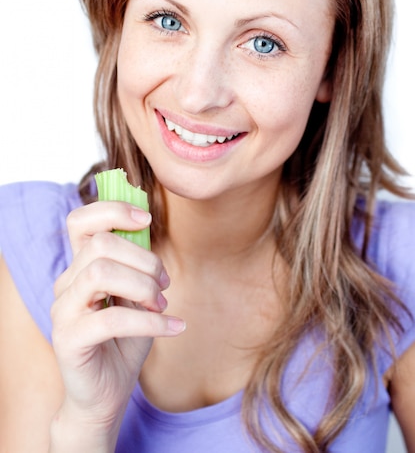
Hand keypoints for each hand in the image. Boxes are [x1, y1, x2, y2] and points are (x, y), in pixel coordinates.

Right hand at [51, 201, 184, 436]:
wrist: (108, 393)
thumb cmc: (124, 340)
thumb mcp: (137, 295)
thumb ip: (137, 265)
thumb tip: (147, 228)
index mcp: (81, 267)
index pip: (80, 221)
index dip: (112, 210)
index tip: (145, 219)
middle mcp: (66, 284)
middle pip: (100, 244)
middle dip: (143, 259)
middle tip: (163, 284)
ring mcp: (63, 310)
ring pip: (100, 273)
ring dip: (142, 286)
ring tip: (161, 305)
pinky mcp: (68, 339)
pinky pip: (111, 318)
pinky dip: (150, 321)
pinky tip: (173, 327)